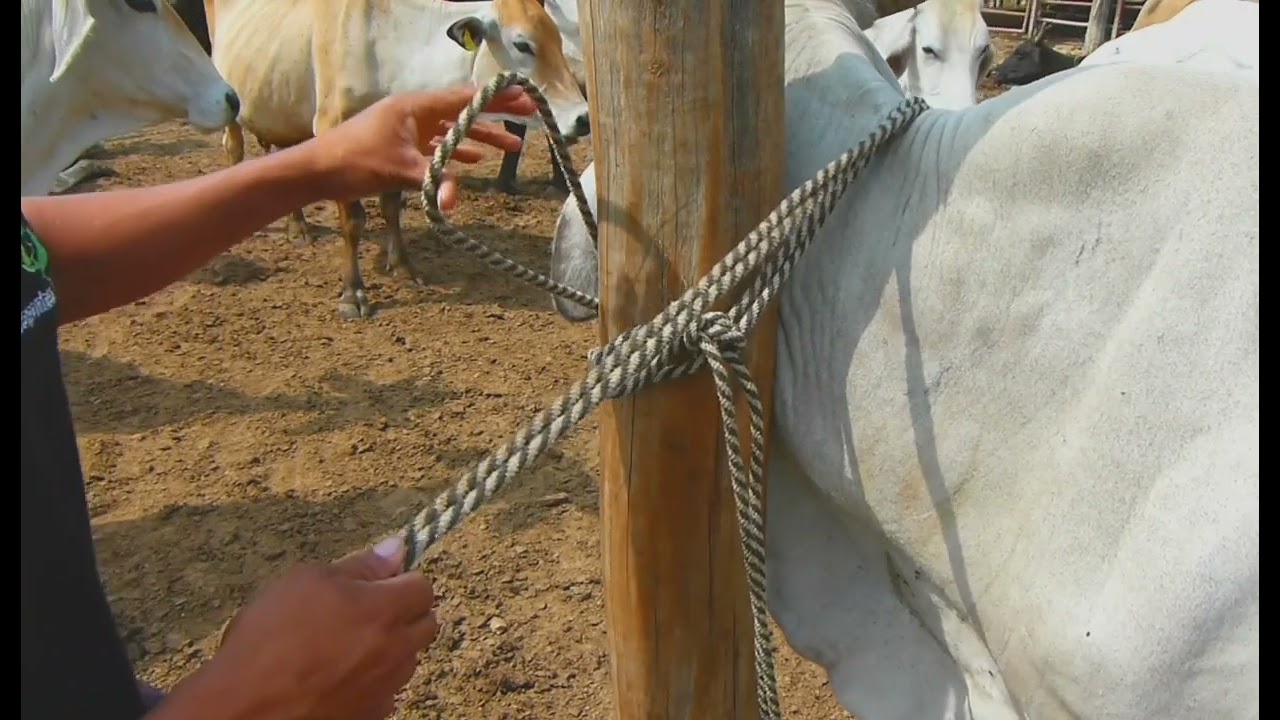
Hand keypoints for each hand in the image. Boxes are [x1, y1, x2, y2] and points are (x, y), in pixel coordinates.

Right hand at [154, 536, 437, 719]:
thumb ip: (360, 566)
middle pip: (427, 624)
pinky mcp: (374, 714)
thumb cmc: (270, 637)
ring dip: (392, 647)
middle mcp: (396, 651)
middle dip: (405, 613)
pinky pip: (388, 689)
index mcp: (384, 611)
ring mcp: (387, 687)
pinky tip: (340, 676)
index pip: (423, 587)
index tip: (378, 584)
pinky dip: (374, 679)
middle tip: (366, 613)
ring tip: (347, 646)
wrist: (245, 707)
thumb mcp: (306, 582)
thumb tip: (395, 549)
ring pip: (408, 658)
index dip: (402, 581)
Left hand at [308, 86, 536, 210]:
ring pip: (454, 131)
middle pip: (464, 111)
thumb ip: (433, 184)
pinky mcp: (402, 146)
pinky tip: (474, 163)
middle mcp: (416, 113)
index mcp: (416, 107)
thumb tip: (455, 204)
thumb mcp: (399, 172)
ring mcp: (408, 129)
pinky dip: (458, 152)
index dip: (497, 100)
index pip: (466, 99)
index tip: (524, 99)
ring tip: (512, 147)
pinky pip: (438, 146)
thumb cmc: (354, 162)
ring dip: (482, 139)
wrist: (318, 170)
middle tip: (529, 115)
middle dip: (497, 116)